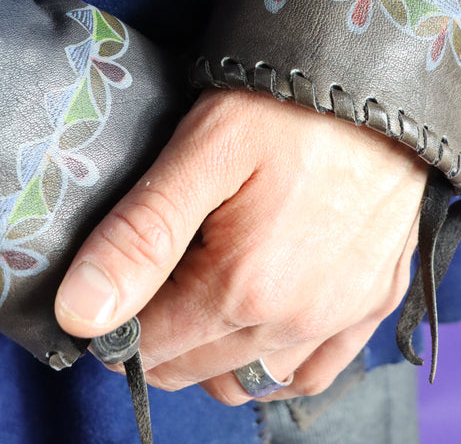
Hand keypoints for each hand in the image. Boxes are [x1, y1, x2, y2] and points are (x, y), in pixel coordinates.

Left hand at [54, 88, 426, 402]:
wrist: (382, 80)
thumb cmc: (289, 102)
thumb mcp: (203, 149)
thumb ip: (141, 234)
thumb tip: (78, 311)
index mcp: (244, 287)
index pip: (151, 348)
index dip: (114, 323)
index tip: (107, 285)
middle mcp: (297, 321)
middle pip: (194, 369)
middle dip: (156, 336)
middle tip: (148, 277)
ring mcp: (342, 317)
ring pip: (248, 381)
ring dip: (209, 355)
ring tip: (199, 291)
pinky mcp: (375, 302)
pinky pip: (311, 375)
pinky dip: (274, 364)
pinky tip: (256, 321)